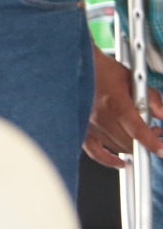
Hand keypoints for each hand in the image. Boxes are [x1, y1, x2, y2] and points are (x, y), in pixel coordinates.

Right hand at [86, 46, 162, 168]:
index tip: (162, 149)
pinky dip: (108, 160)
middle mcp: (100, 116)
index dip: (152, 143)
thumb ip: (152, 97)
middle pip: (129, 142)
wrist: (75, 66)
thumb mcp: (131, 78)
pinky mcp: (83, 128)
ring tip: (139, 135)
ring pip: (118, 147)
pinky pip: (95, 152)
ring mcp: (90, 124)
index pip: (136, 129)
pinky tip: (120, 162)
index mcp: (114, 102)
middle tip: (154, 131)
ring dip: (133, 146)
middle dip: (147, 141)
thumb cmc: (101, 69)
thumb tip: (162, 115)